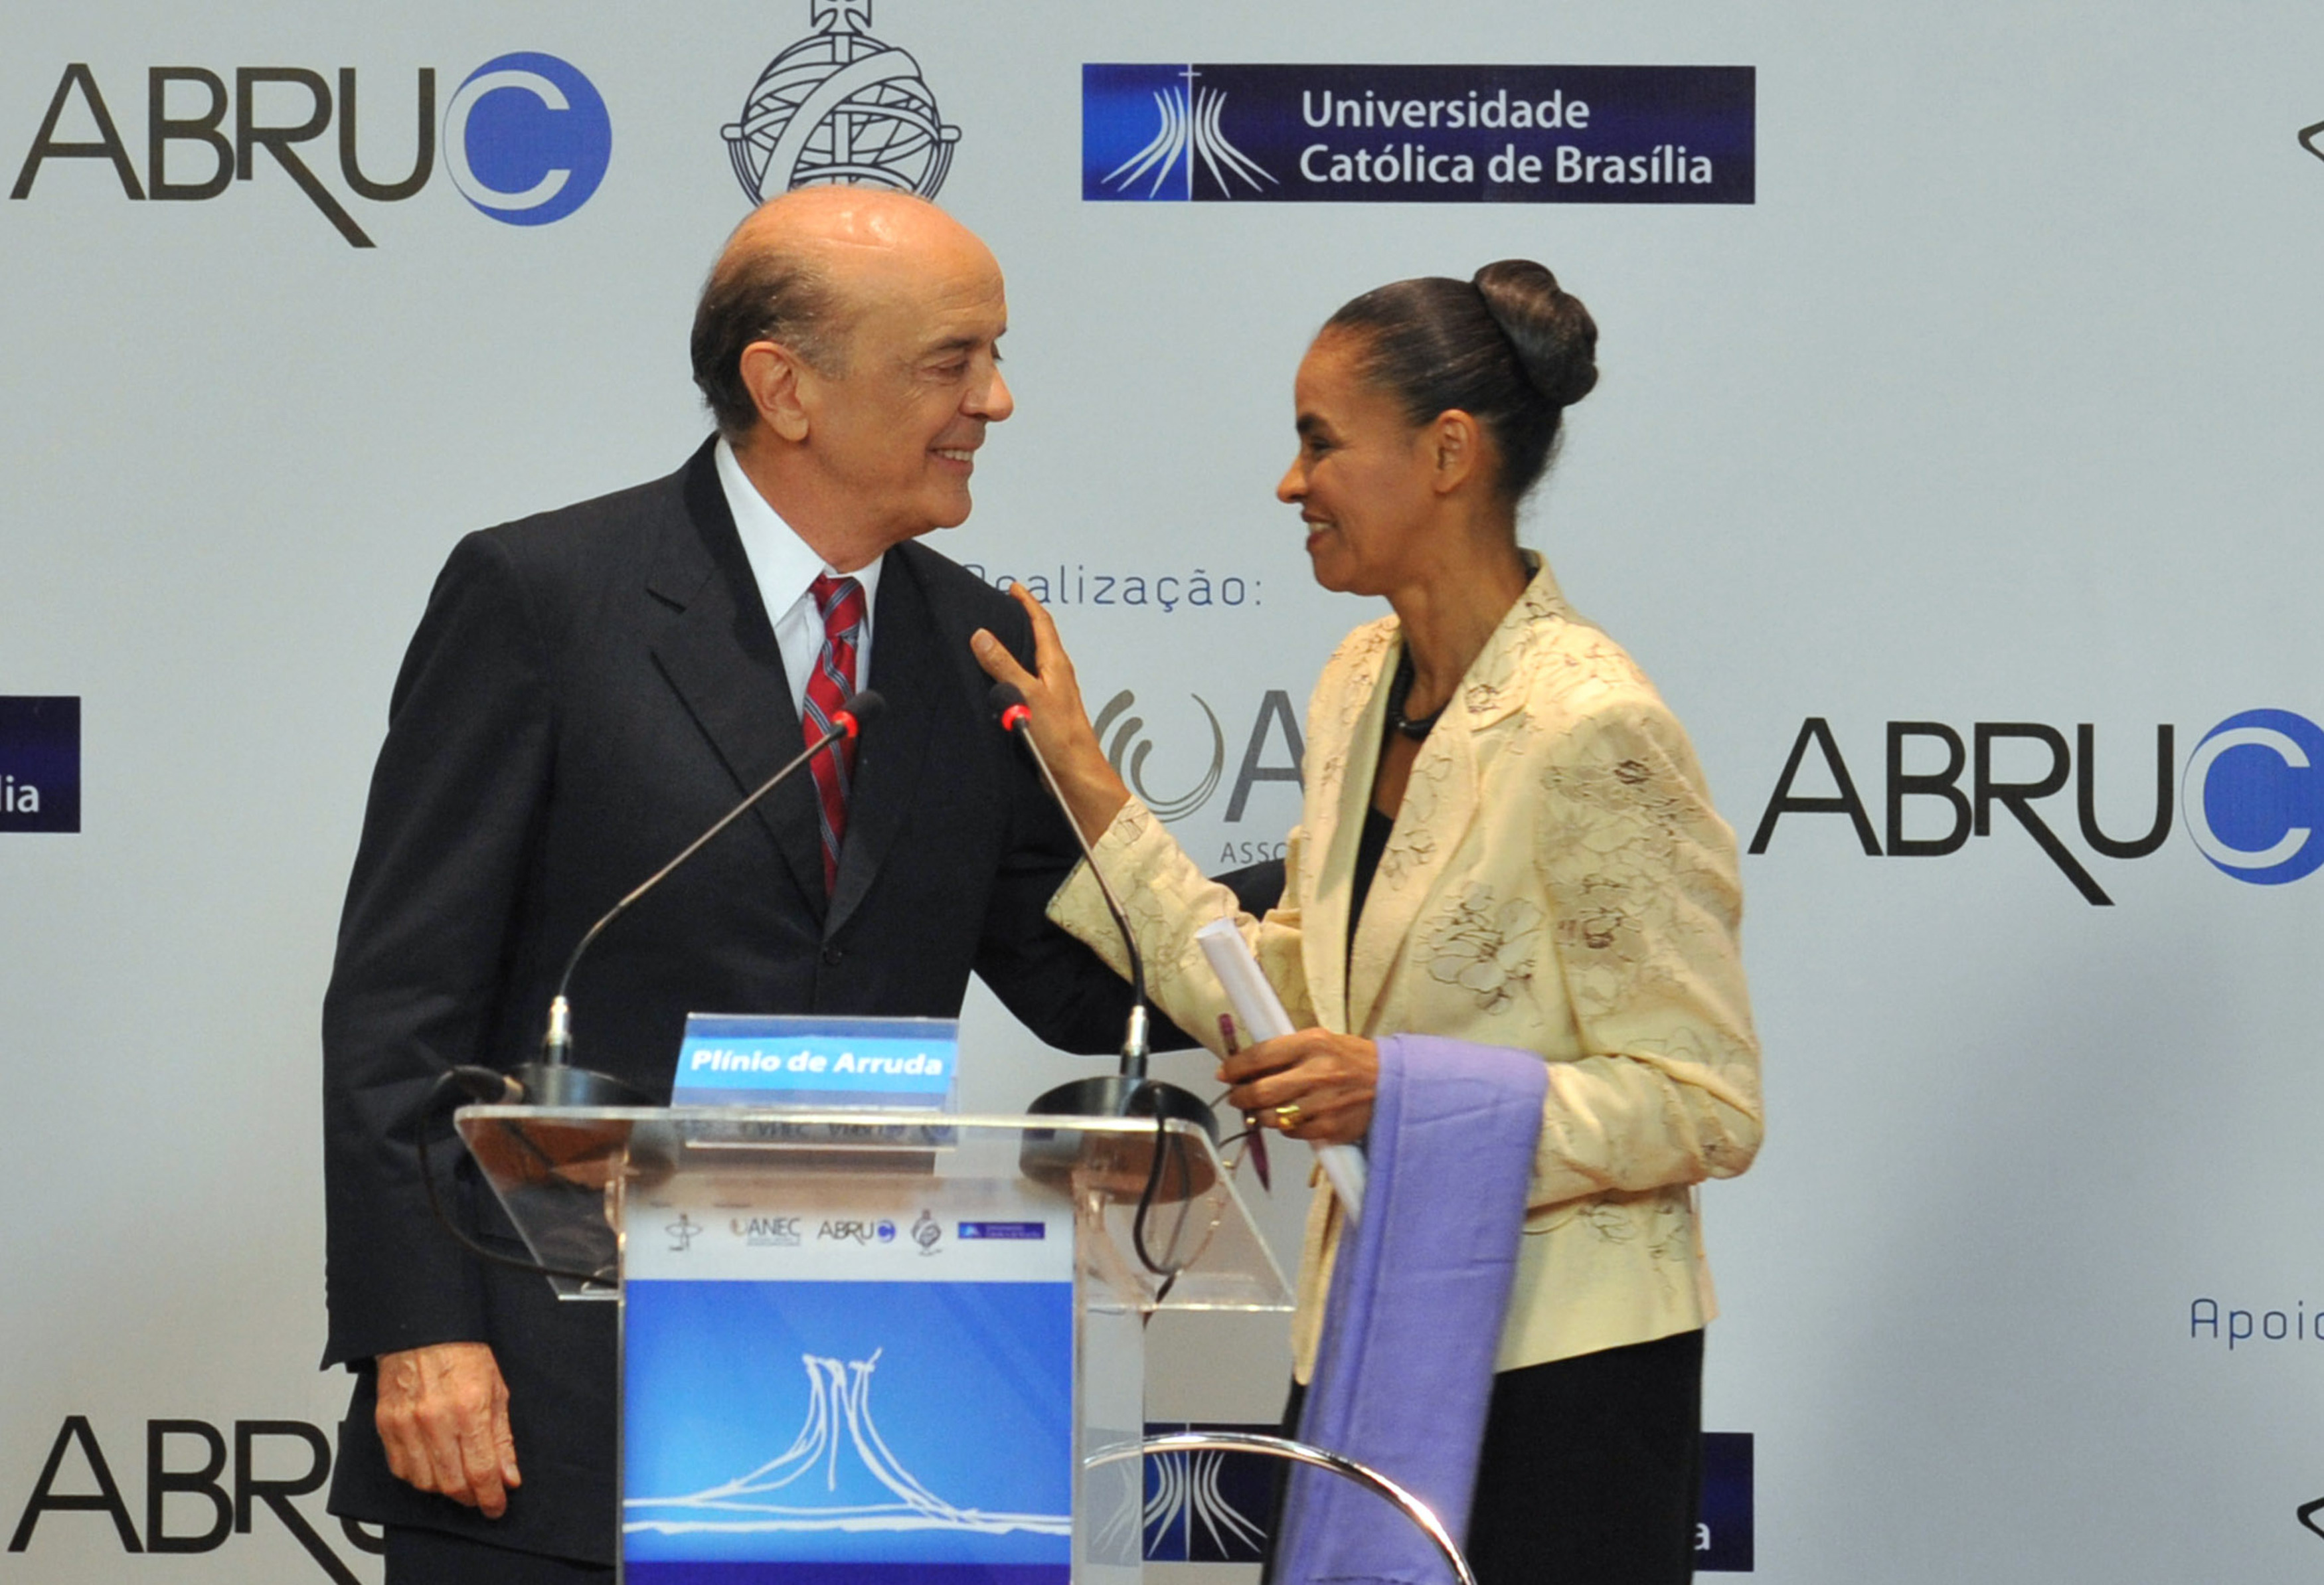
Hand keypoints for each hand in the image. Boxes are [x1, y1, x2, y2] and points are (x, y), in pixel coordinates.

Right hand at [373, 1341, 520, 1517]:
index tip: (497, 1506)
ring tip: (457, 1478)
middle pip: (452, 1484)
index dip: (491, 1497)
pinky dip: (418, 1476)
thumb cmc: (461, 1353)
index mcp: (469, 1409)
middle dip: (471, 1497)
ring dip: (444, 1489)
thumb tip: (508, 1476)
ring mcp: (407, 1424)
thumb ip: (502, 1437)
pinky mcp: (386, 1425)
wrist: (422, 1330)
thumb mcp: (496, 1390)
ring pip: (424, 1482)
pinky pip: (400, 1468)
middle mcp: (435, 1420)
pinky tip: (431, 1467)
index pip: (481, 1472)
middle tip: (480, 1495)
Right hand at [970, 584, 1129, 843]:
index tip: (1013, 588)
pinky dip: (1015, 672)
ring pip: (1035, 661)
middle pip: (1041, 639)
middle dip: (1024, 620)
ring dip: (1020, 646)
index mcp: (1056, 665)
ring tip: (1000, 638)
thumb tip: (982, 635)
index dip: (1027, 603)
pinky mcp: (1046, 712)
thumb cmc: (1059, 737)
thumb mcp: (1026, 694)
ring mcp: (1053, 694)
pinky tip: (1002, 682)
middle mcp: (1057, 676)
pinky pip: (1029, 682)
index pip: (1042, 623)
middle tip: (1005, 606)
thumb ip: (1004, 665)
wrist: (1075, 775)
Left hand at [1221, 1029, 1377, 1147]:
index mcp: (1312, 1044)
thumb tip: (1246, 1065)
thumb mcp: (1321, 1042)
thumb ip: (1286, 1051)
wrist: (1392, 1084)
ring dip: (1259, 1115)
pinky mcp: (1330, 1128)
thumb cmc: (1352, 1060)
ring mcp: (1324, 1104)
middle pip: (1260, 1092)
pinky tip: (1290, 1119)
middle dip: (1240, 1097)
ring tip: (1261, 1109)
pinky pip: (1292, 1133)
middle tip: (1236, 1097)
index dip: (1235, 1067)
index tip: (1224, 1073)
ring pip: (1272, 1117)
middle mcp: (1317, 1073)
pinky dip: (1285, 1128)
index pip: (1260, 1056)